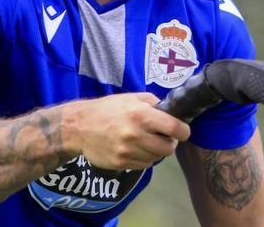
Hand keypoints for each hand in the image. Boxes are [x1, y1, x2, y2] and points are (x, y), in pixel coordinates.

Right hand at [66, 93, 190, 169]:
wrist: (79, 127)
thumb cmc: (107, 109)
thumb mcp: (131, 98)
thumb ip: (152, 103)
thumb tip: (171, 111)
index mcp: (141, 115)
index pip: (175, 128)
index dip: (183, 131)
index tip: (182, 130)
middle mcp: (136, 135)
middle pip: (169, 148)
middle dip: (170, 143)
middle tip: (163, 137)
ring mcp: (128, 151)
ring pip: (156, 159)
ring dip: (156, 152)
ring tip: (147, 142)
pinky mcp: (121, 163)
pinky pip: (143, 165)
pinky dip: (144, 158)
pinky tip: (136, 149)